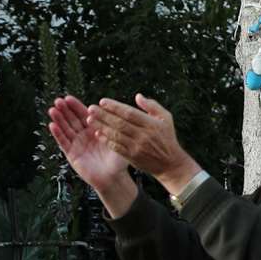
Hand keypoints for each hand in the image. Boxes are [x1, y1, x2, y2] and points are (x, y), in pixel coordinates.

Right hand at [47, 96, 129, 191]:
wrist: (113, 178)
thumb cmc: (118, 160)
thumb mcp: (118, 139)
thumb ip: (112, 126)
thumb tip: (107, 110)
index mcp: (95, 129)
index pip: (84, 115)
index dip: (75, 106)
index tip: (68, 98)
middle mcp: (84, 136)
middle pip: (72, 120)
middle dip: (64, 110)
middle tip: (58, 101)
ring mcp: (77, 144)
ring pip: (66, 129)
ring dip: (58, 120)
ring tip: (52, 110)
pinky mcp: (72, 155)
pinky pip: (64, 143)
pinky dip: (58, 134)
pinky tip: (52, 125)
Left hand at [85, 94, 200, 192]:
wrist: (170, 163)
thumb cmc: (167, 137)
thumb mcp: (166, 118)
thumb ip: (152, 106)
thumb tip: (137, 96)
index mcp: (151, 123)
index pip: (129, 113)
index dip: (115, 107)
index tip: (102, 101)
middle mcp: (143, 135)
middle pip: (120, 123)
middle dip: (103, 115)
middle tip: (91, 108)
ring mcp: (137, 147)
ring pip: (116, 135)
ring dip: (101, 127)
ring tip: (90, 120)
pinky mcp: (132, 157)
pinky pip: (116, 147)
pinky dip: (107, 140)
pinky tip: (98, 134)